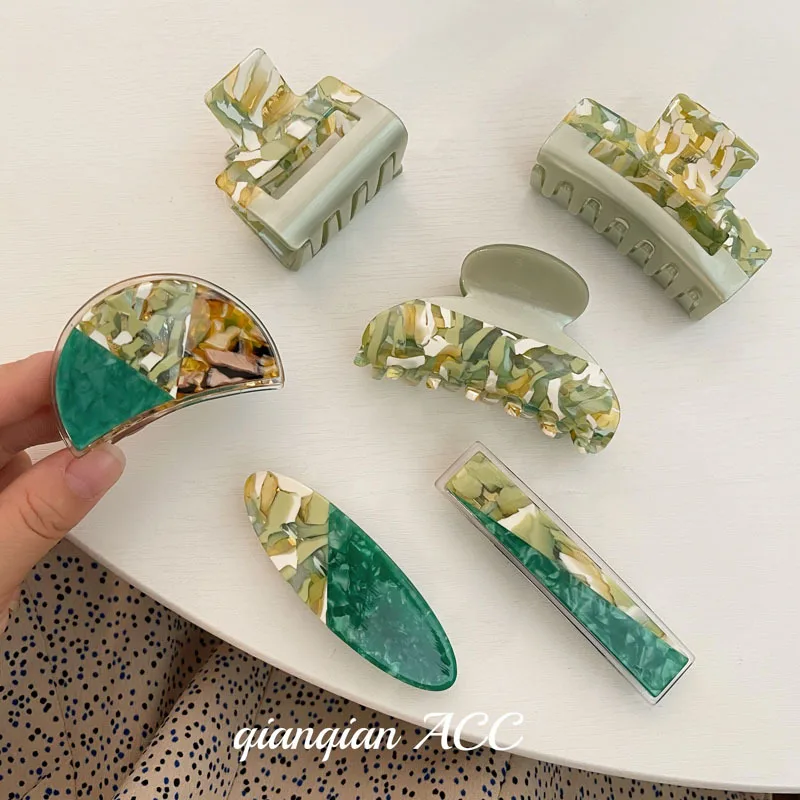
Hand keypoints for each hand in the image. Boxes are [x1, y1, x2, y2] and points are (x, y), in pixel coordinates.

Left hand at [0, 352, 125, 630]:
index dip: (40, 377)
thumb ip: (39, 512)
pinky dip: (45, 466)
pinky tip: (77, 463)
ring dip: (56, 432)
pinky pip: (7, 472)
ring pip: (3, 440)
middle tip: (119, 394)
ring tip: (109, 422)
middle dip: (58, 401)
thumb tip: (104, 458)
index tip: (98, 366)